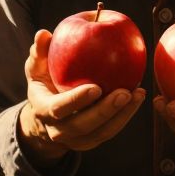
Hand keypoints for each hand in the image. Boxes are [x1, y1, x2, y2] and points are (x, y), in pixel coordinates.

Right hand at [18, 30, 145, 164]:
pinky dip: (126, 115)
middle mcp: (58, 130)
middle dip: (105, 111)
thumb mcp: (36, 67)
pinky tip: (138, 97)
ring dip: (122, 115)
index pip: (58, 108)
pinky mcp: (91, 141)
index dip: (76, 100)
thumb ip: (39, 52)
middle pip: (82, 126)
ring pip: (101, 133)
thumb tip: (43, 34)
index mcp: (43, 110)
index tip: (96, 87)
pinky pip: (110, 131)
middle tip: (125, 92)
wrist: (45, 117)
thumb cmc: (44, 83)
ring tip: (138, 94)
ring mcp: (75, 140)